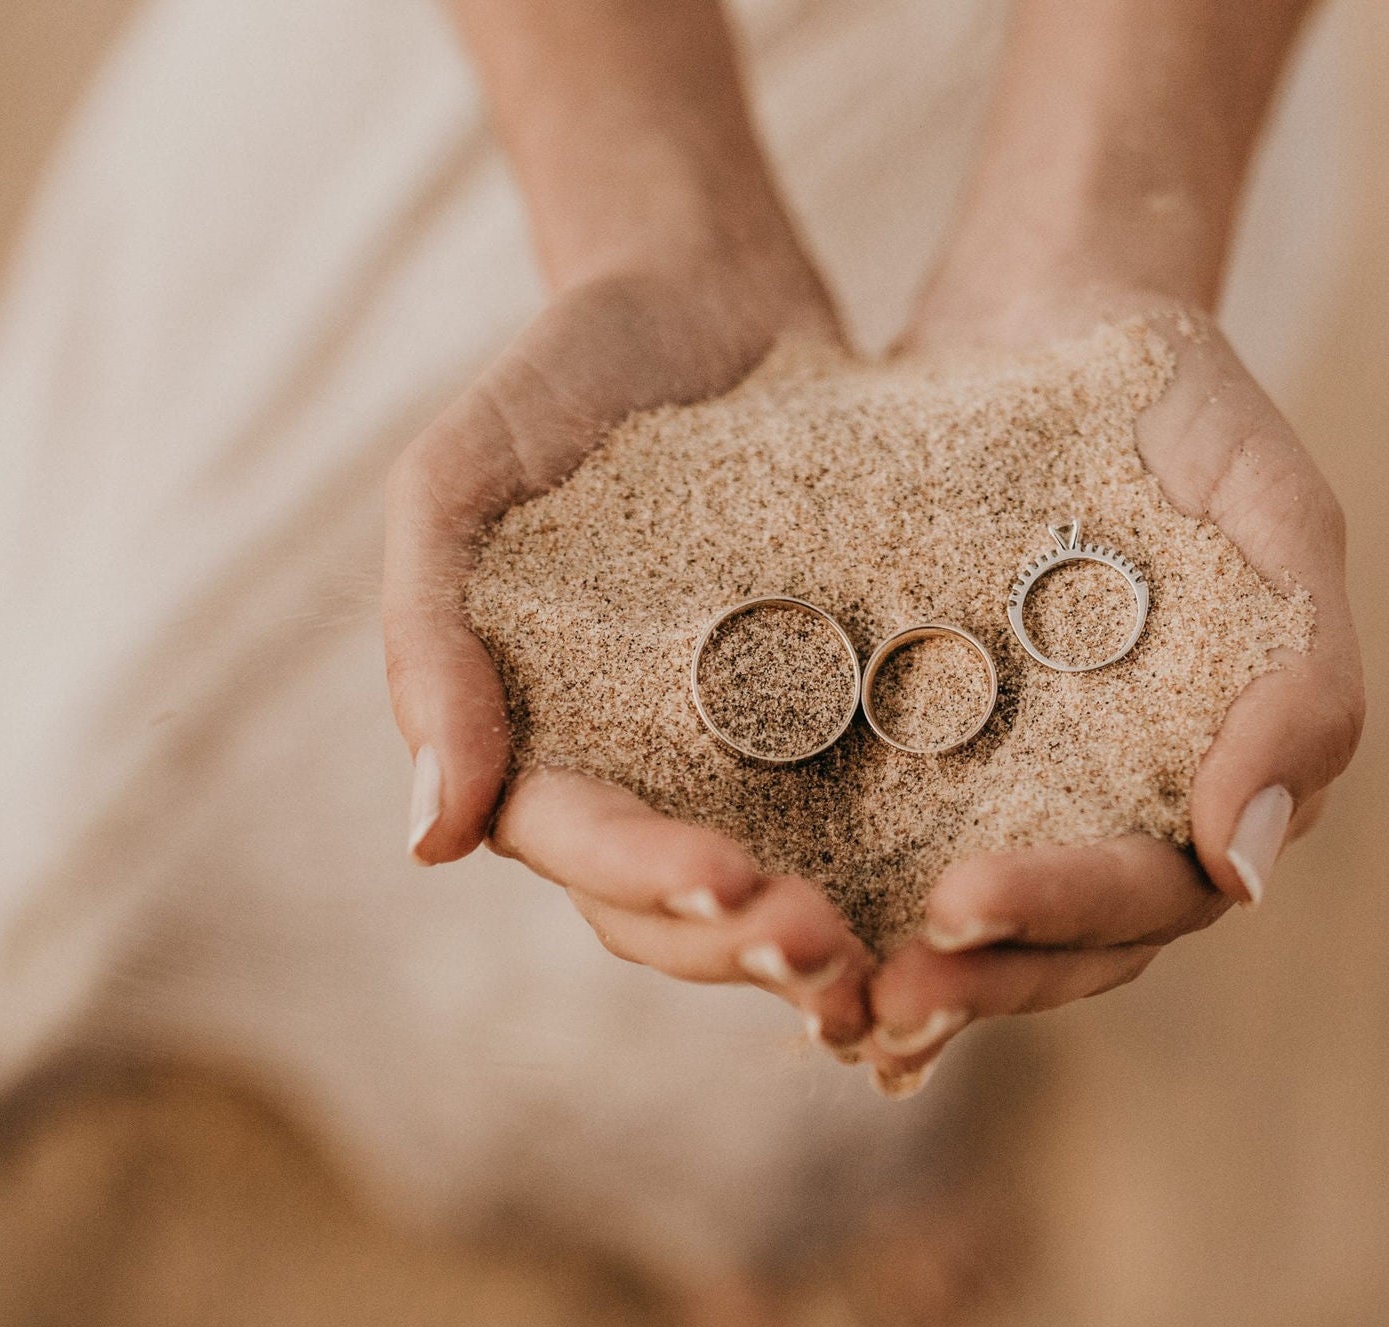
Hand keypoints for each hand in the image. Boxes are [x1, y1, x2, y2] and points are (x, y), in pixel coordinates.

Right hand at [382, 248, 878, 1048]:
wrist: (701, 295)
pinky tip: (961, 903)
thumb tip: (431, 842)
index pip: (580, 844)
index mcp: (535, 737)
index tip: (728, 886)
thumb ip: (427, 642)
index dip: (648, 880)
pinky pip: (861, 814)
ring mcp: (739, 752)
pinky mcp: (835, 716)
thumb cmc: (556, 376)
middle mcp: (639, 768)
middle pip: (675, 908)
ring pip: (769, 890)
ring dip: (822, 945)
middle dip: (745, 946)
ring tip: (893, 969)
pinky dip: (896, 872)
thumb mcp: (457, 482)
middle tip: (833, 962)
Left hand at [856, 289, 1364, 1092]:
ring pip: (974, 921)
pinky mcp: (929, 741)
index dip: (1065, 915)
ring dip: (903, 970)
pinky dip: (843, 894)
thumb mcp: (1276, 515)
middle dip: (971, 982)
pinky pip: (888, 840)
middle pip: (1060, 944)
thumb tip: (1247, 872)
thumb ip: (1303, 684)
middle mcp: (1121, 800)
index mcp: (1218, 772)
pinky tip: (762, 919)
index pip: (1157, 892)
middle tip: (872, 1004)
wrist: (1054, 306)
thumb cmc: (1188, 403)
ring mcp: (1025, 779)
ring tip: (814, 996)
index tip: (961, 905)